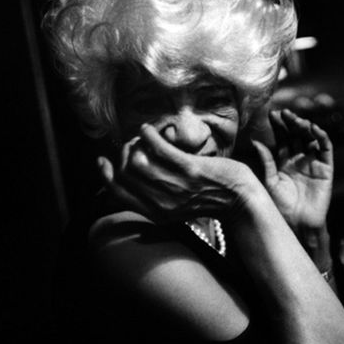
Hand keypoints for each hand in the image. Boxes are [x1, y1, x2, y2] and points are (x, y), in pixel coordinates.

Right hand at [97, 124, 260, 222]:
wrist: (240, 201)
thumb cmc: (210, 200)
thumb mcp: (178, 210)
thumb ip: (156, 201)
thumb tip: (133, 183)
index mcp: (157, 214)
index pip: (119, 194)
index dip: (106, 176)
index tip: (102, 160)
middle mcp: (164, 203)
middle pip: (127, 174)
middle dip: (123, 154)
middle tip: (130, 144)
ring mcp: (177, 187)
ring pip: (139, 160)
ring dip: (136, 143)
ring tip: (141, 137)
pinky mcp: (191, 170)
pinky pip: (160, 149)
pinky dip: (149, 135)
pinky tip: (148, 129)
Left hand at [252, 110, 333, 229]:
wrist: (298, 225)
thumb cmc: (281, 208)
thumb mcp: (270, 182)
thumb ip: (266, 161)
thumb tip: (255, 141)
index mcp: (284, 162)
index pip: (282, 139)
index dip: (278, 126)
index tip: (272, 114)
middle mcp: (299, 160)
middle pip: (296, 135)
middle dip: (291, 123)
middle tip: (284, 114)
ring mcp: (313, 163)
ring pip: (310, 139)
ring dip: (305, 127)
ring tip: (297, 120)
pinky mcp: (326, 169)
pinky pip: (326, 149)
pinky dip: (322, 137)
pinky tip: (314, 129)